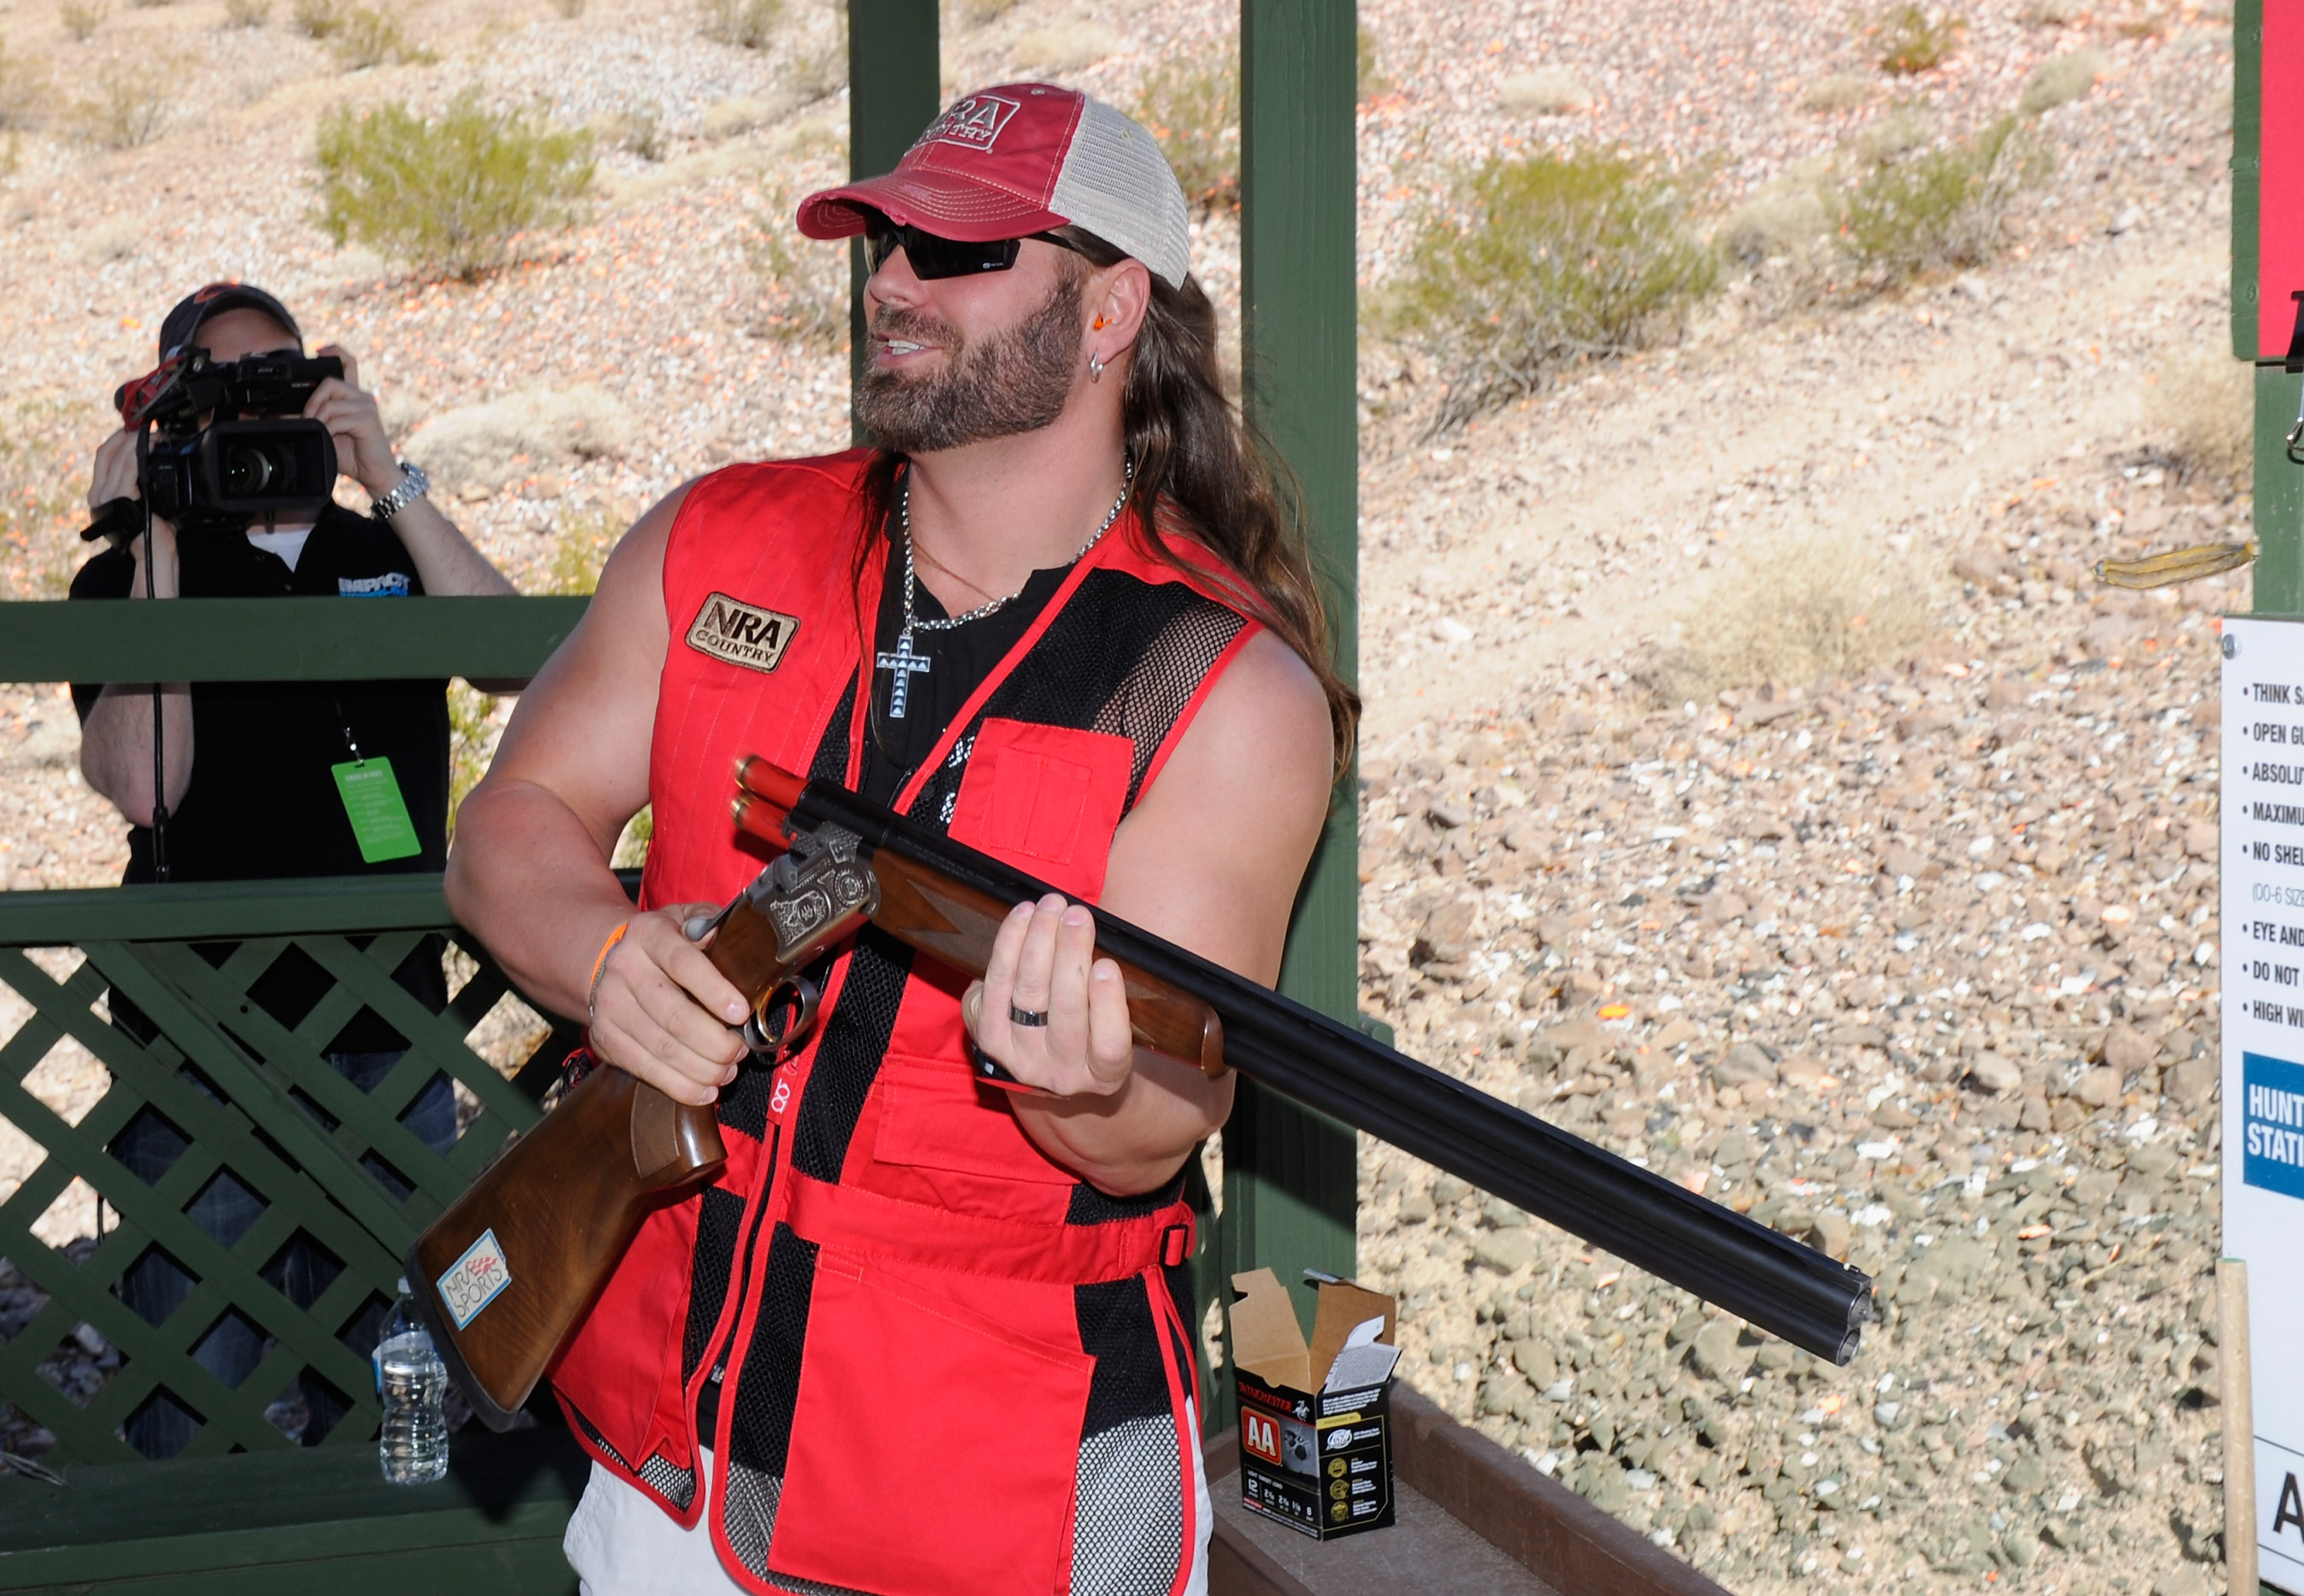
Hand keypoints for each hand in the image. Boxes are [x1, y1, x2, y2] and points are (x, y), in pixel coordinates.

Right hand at [89, 428, 177, 594]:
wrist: (155, 555)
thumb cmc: (154, 534)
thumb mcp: (147, 505)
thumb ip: (144, 487)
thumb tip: (157, 468)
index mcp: (101, 495)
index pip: (103, 459)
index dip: (116, 441)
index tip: (133, 430)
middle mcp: (99, 494)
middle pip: (105, 453)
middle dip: (124, 436)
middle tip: (143, 427)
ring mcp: (107, 496)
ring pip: (117, 457)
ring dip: (134, 441)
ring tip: (151, 434)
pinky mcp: (120, 497)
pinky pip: (128, 467)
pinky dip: (138, 452)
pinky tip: (150, 444)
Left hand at [303, 344, 400, 500]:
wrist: (374, 474)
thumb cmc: (353, 455)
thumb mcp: (326, 433)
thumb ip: (310, 420)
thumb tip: (282, 414)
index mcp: (354, 396)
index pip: (348, 363)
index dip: (334, 351)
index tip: (319, 351)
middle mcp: (362, 397)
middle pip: (331, 380)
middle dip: (312, 400)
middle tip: (308, 419)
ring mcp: (366, 406)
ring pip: (331, 400)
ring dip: (318, 416)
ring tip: (319, 431)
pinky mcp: (367, 420)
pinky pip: (337, 418)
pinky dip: (327, 429)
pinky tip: (329, 438)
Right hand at [584, 904, 750, 1107]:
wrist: (609, 961)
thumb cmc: (666, 944)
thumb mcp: (686, 920)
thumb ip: (711, 924)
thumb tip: (730, 937)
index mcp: (650, 935)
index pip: (683, 963)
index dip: (714, 991)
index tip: (742, 1013)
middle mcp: (625, 968)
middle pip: (674, 1015)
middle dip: (715, 1042)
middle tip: (740, 1050)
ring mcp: (610, 1006)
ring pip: (661, 1047)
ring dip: (702, 1068)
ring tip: (728, 1071)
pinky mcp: (605, 1038)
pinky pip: (645, 1069)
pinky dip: (679, 1086)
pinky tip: (705, 1091)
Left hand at [963, 894, 1134, 1095]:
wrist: (1046, 1066)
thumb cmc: (1092, 1033)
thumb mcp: (1113, 1027)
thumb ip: (1112, 994)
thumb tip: (1096, 938)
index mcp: (1104, 1074)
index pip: (1110, 1044)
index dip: (1107, 1004)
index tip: (1108, 964)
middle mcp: (1061, 1074)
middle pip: (1066, 1010)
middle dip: (1070, 954)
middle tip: (1078, 915)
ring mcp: (1020, 1059)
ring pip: (1028, 993)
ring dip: (1039, 941)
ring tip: (1051, 907)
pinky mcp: (989, 1039)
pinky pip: (996, 985)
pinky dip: (1008, 946)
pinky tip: (1022, 917)